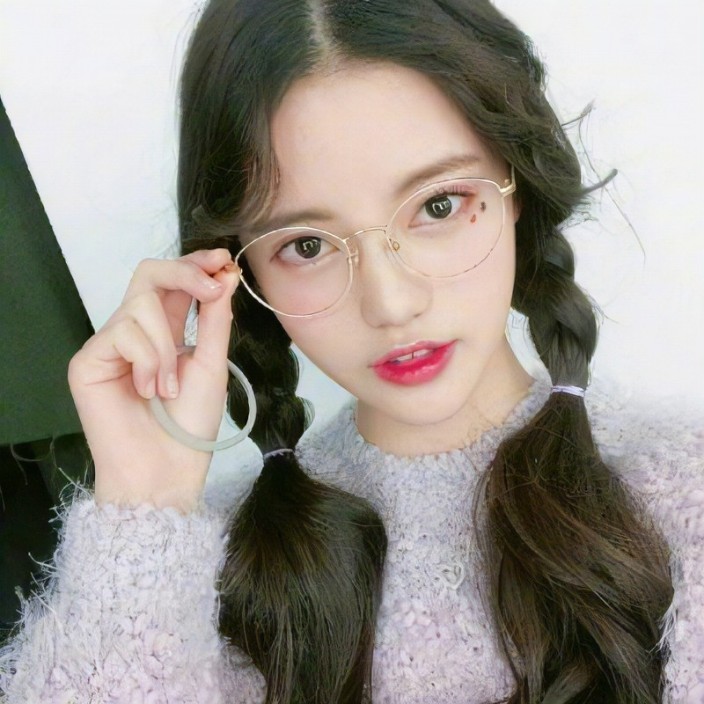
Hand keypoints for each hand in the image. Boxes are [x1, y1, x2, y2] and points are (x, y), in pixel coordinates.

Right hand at [68, 249, 237, 511]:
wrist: (165, 469)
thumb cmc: (191, 423)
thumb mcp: (212, 364)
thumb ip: (215, 319)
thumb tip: (225, 275)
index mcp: (167, 331)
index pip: (174, 281)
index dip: (195, 264)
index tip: (222, 258)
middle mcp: (137, 331)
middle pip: (149, 274)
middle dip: (184, 273)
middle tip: (212, 287)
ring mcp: (111, 344)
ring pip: (140, 304)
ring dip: (167, 347)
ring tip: (169, 388)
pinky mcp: (88, 360)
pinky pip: (122, 333)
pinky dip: (147, 361)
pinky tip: (149, 392)